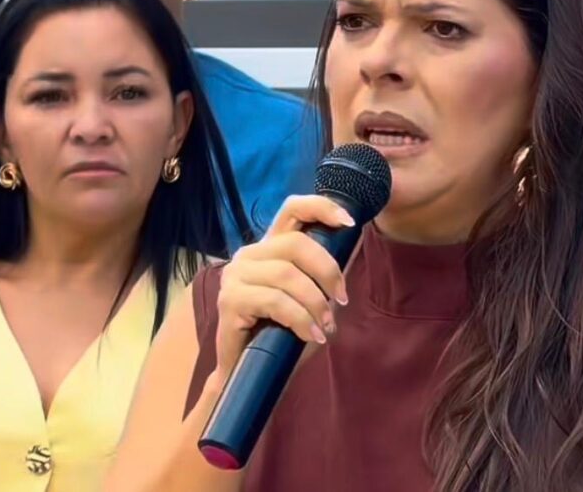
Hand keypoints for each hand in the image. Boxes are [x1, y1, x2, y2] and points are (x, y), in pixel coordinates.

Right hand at [214, 195, 353, 380]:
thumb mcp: (311, 296)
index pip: (292, 209)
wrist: (250, 374)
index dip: (322, 207)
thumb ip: (323, 271)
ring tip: (326, 327)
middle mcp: (249, 254)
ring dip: (315, 303)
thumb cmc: (283, 333)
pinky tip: (311, 336)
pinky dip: (301, 320)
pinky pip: (275, 301)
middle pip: (296, 243)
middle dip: (327, 271)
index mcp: (270, 246)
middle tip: (341, 299)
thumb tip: (352, 243)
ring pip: (287, 274)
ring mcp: (236, 275)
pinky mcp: (229, 300)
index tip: (349, 222)